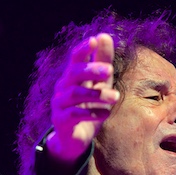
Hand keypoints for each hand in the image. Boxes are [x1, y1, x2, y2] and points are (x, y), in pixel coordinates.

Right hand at [47, 33, 119, 163]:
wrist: (75, 138)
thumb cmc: (88, 107)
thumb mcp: (99, 84)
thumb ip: (102, 62)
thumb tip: (104, 36)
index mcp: (72, 76)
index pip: (75, 59)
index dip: (83, 49)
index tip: (94, 40)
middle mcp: (63, 87)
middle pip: (73, 73)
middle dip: (91, 70)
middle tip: (109, 70)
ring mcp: (60, 104)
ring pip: (75, 94)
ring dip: (97, 94)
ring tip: (115, 97)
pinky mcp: (61, 121)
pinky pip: (74, 115)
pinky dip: (91, 113)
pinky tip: (105, 114)